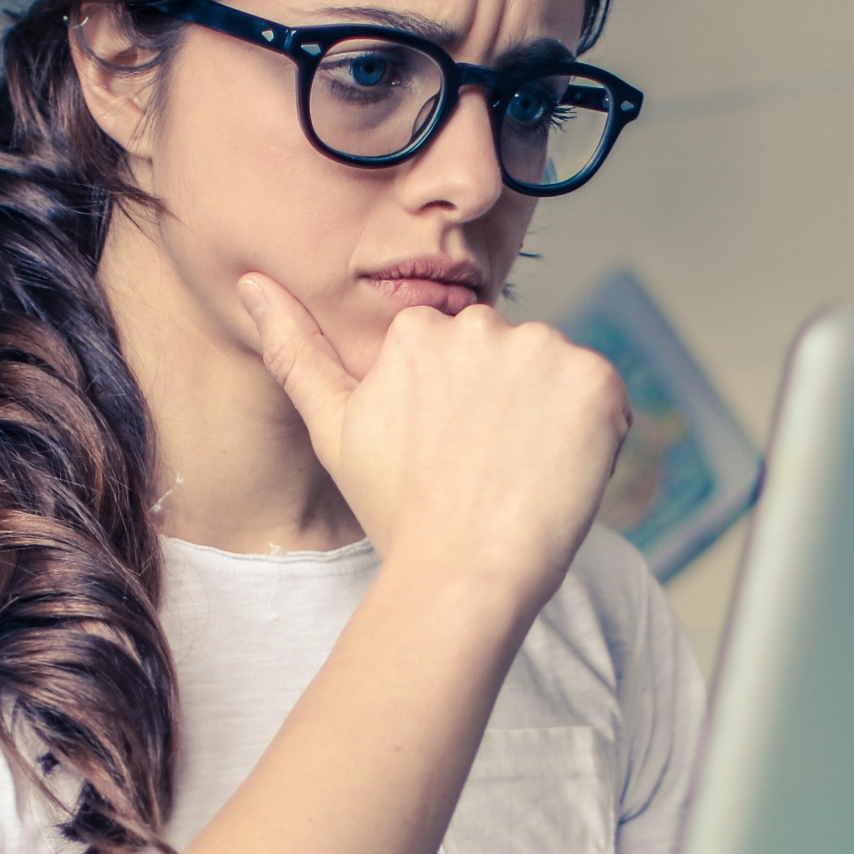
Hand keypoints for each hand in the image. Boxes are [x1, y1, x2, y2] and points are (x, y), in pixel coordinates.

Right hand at [237, 273, 626, 599]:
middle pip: (509, 359)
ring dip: (549, 417)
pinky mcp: (595, 381)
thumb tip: (250, 281)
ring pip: (555, 377)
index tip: (450, 455)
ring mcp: (542, 350)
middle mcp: (480, 325)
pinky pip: (603, 397)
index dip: (461, 411)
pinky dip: (592, 434)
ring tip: (519, 475)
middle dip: (505, 405)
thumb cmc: (397, 510)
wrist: (462, 572)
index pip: (460, 357)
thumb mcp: (333, 428)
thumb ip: (295, 349)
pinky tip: (557, 473)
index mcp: (418, 331)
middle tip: (484, 469)